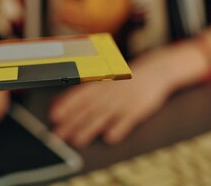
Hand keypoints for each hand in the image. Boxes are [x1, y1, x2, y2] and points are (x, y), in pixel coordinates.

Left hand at [49, 52, 172, 147]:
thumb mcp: (107, 79)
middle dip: (73, 122)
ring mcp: (125, 100)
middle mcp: (112, 91)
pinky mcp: (139, 110)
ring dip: (90, 128)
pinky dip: (119, 129)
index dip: (67, 104)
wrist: (156, 70)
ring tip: (77, 140)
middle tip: (59, 135)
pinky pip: (128, 121)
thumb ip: (87, 91)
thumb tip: (62, 103)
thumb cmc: (126, 78)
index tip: (54, 115)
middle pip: (89, 108)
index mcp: (102, 82)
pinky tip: (109, 137)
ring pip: (105, 116)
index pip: (81, 93)